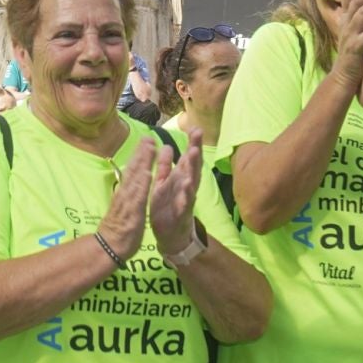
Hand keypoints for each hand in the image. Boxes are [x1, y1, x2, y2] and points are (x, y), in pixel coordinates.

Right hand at [96, 143, 154, 260]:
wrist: (110, 246)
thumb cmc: (119, 228)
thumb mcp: (124, 206)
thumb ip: (128, 192)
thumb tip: (131, 181)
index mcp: (125, 192)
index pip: (132, 170)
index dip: (139, 155)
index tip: (146, 140)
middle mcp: (125, 193)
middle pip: (133, 169)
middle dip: (141, 152)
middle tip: (148, 136)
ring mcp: (127, 201)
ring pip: (135, 178)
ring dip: (143, 162)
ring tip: (150, 147)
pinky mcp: (131, 211)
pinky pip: (137, 196)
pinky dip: (142, 183)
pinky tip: (148, 173)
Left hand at [148, 129, 203, 255]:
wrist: (170, 234)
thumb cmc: (167, 206)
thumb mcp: (164, 183)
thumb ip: (165, 166)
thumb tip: (166, 145)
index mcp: (180, 179)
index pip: (188, 159)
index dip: (193, 144)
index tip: (196, 128)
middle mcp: (186, 187)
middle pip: (193, 167)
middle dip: (195, 151)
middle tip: (197, 136)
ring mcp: (185, 200)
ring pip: (191, 182)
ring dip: (193, 168)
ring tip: (194, 154)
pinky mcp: (180, 214)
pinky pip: (184, 203)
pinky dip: (185, 195)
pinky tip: (187, 186)